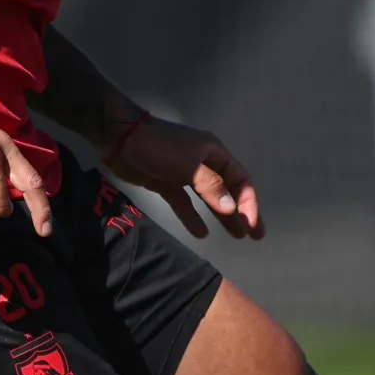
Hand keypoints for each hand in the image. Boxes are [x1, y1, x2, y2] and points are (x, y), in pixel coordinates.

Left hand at [104, 116, 262, 240]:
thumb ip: (211, 187)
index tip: (253, 226)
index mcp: (214, 154)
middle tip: (255, 236)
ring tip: (236, 236)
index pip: (240, 181)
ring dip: (223, 216)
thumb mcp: (189, 165)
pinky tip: (201, 233)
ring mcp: (185, 174)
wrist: (119, 137)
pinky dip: (193, 217)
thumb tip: (232, 209)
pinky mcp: (166, 183)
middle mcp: (204, 164)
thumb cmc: (159, 147)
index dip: (249, 203)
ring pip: (210, 199)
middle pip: (229, 190)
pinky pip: (185, 203)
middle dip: (243, 212)